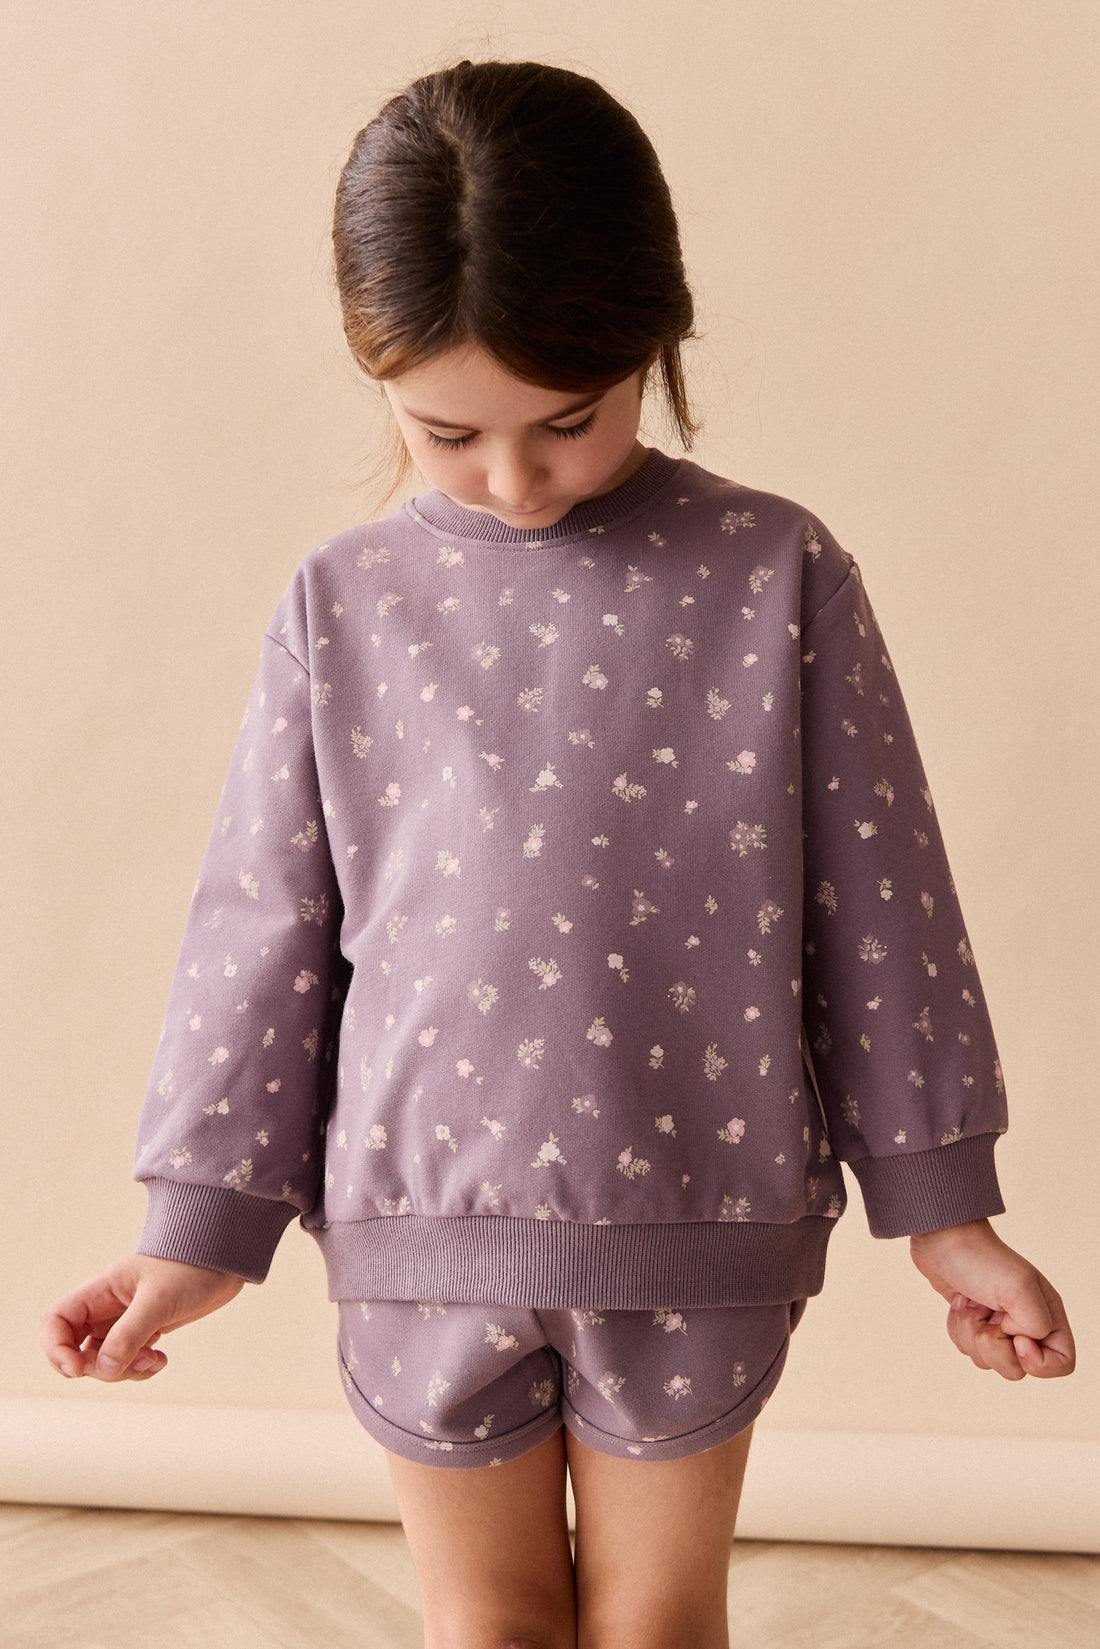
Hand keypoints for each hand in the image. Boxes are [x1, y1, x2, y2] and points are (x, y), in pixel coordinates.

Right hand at [40, 1253, 245, 1381]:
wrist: (225, 1260)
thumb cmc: (191, 1266)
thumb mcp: (159, 1300)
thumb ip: (129, 1334)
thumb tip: (103, 1370)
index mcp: (101, 1290)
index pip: (56, 1321)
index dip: (56, 1349)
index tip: (78, 1370)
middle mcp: (106, 1307)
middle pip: (75, 1349)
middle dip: (97, 1367)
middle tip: (130, 1363)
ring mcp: (124, 1321)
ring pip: (103, 1361)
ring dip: (123, 1370)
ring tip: (155, 1359)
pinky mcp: (144, 1331)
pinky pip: (127, 1362)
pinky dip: (139, 1368)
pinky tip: (162, 1359)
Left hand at [909, 1219, 1074, 1381]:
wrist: (943, 1240)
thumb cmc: (982, 1259)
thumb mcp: (1020, 1289)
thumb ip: (1037, 1326)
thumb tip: (1020, 1343)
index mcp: (1048, 1314)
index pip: (1062, 1362)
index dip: (1038, 1362)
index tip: (1016, 1337)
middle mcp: (1026, 1323)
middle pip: (1019, 1369)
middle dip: (995, 1347)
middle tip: (986, 1316)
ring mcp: (998, 1324)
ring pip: (990, 1361)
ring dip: (971, 1335)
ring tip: (972, 1304)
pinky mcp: (974, 1323)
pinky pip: (968, 1348)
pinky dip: (958, 1329)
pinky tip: (960, 1304)